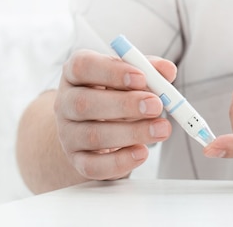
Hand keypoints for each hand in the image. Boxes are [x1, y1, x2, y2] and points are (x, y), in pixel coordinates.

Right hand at [55, 49, 172, 180]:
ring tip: (161, 129)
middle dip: (124, 105)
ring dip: (131, 133)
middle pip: (84, 103)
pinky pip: (93, 166)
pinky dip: (120, 161)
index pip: (82, 66)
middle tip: (156, 106)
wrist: (96, 126)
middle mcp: (65, 102)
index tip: (141, 77)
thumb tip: (167, 70)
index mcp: (75, 73)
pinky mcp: (77, 160)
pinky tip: (142, 152)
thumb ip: (149, 70)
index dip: (112, 71)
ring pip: (93, 135)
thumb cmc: (114, 94)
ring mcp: (67, 133)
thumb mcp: (129, 77)